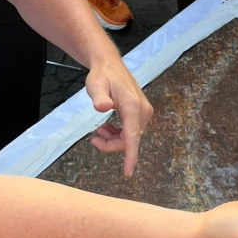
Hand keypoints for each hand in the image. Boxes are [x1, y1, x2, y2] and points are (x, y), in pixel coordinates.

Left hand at [87, 60, 152, 177]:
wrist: (110, 65)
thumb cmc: (102, 75)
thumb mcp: (95, 85)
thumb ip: (99, 97)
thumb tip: (102, 107)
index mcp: (133, 106)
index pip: (132, 137)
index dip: (130, 156)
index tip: (128, 173)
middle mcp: (142, 110)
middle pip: (129, 140)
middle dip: (111, 145)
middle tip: (94, 140)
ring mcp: (144, 112)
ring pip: (130, 138)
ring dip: (114, 140)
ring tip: (99, 132)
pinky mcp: (142, 113)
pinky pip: (131, 132)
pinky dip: (119, 135)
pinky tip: (108, 128)